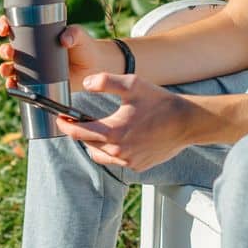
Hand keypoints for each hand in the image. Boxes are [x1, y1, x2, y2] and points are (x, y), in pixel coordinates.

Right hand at [0, 16, 117, 92]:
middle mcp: (30, 50)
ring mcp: (31, 67)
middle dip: (4, 50)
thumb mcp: (79, 35)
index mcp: (36, 33)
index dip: (4, 25)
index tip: (4, 28)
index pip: (14, 26)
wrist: (93, 67)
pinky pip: (18, 84)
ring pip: (10, 67)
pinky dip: (12, 86)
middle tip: (10, 52)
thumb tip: (64, 40)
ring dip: (4, 68)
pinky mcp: (36, 82)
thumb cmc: (84, 46)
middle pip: (8, 48)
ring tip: (8, 70)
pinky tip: (12, 86)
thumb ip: (74, 33)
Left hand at [54, 70, 202, 172]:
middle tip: (78, 120)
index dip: (65, 125)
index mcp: (114, 132)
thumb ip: (106, 82)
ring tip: (100, 128)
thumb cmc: (160, 102)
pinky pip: (117, 161)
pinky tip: (121, 137)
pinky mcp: (138, 166)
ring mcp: (129, 162)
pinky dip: (113, 151)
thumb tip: (86, 83)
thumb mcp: (132, 85)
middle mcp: (119, 152)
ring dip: (95, 143)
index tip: (60, 118)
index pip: (78, 132)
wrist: (187, 122)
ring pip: (100, 156)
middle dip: (80, 132)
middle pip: (88, 144)